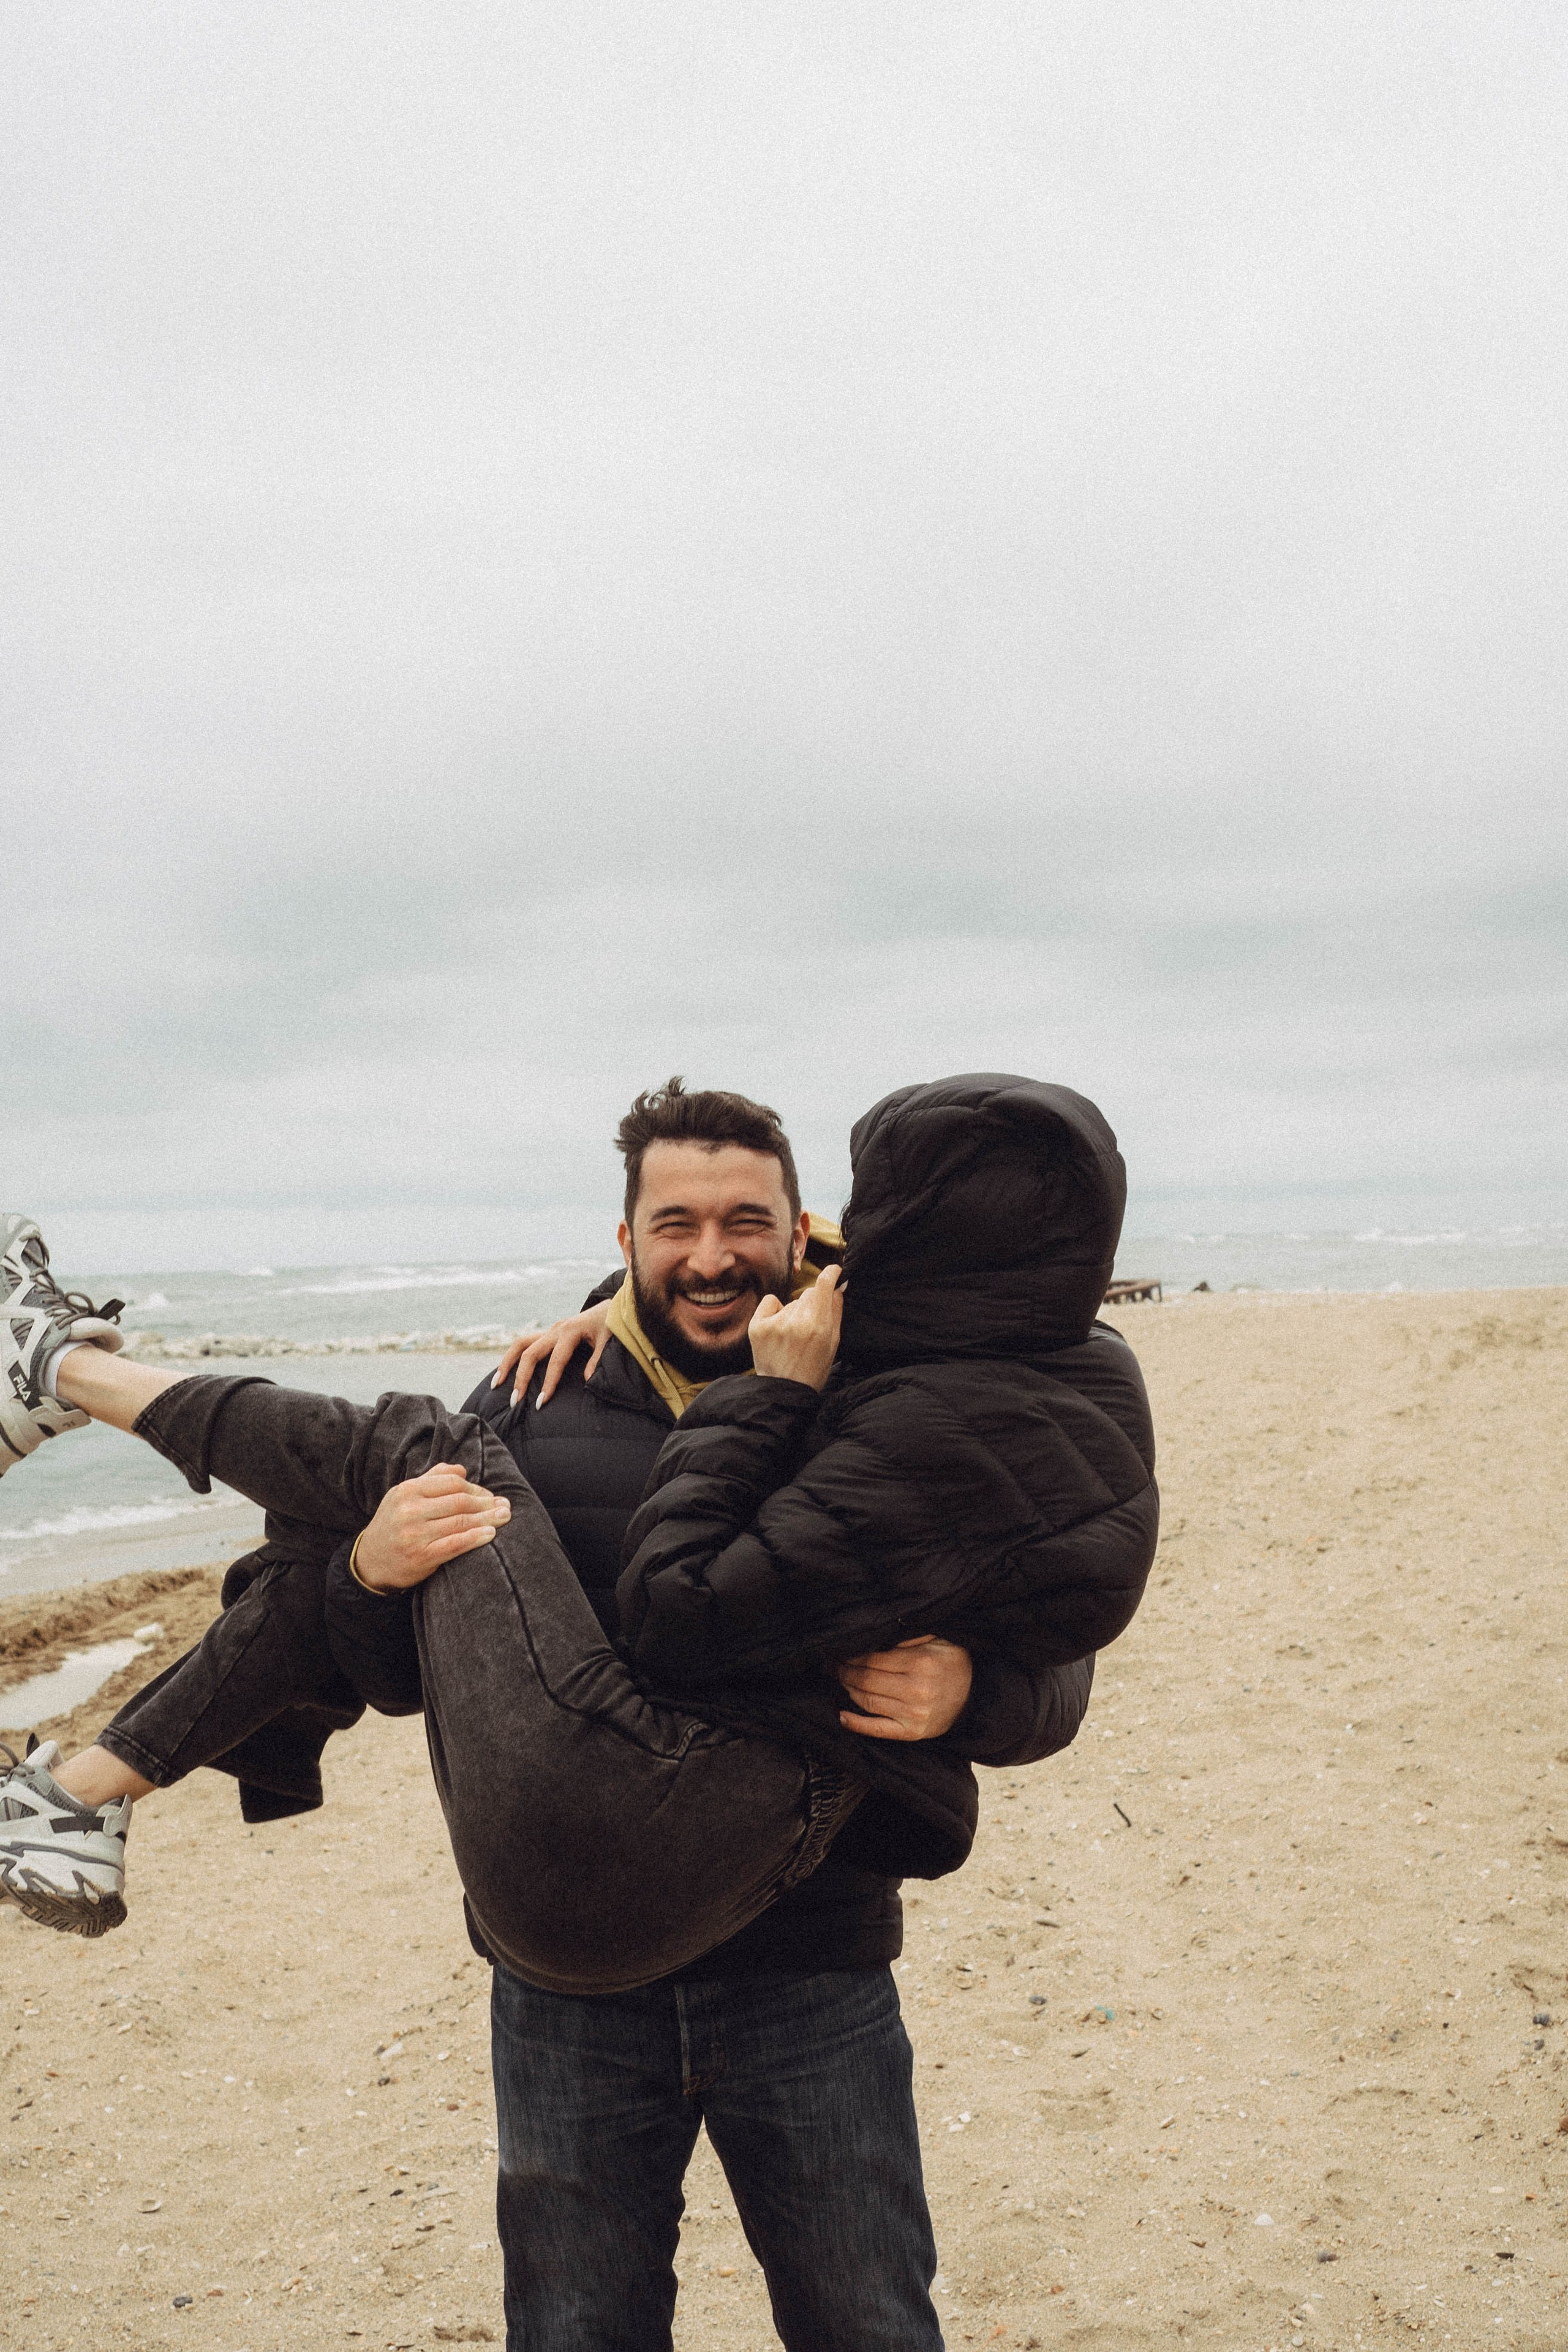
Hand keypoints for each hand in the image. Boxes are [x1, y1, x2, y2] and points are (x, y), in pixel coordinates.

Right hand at [353, 1464, 511, 1591]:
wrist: (369, 1562)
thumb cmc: (393, 1525)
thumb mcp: (404, 1496)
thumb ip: (432, 1479)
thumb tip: (462, 1470)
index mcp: (407, 1490)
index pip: (452, 1483)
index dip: (476, 1489)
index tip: (490, 1496)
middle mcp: (410, 1510)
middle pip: (460, 1502)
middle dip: (487, 1503)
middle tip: (505, 1506)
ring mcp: (415, 1534)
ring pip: (461, 1522)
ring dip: (488, 1519)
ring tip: (505, 1517)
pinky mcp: (421, 1556)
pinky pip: (455, 1544)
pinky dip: (475, 1538)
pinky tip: (490, 1535)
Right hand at [492, 1302, 612, 1406]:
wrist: (612, 1306)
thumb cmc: (611, 1323)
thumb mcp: (609, 1339)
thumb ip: (598, 1360)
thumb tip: (587, 1381)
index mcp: (570, 1331)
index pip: (556, 1361)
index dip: (548, 1383)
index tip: (540, 1403)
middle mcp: (556, 1329)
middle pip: (530, 1352)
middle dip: (520, 1378)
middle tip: (515, 1401)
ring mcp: (550, 1330)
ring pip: (520, 1344)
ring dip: (507, 1363)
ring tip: (496, 1384)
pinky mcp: (549, 1333)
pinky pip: (525, 1343)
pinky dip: (514, 1357)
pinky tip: (506, 1372)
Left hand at [748, 1263, 841, 1389]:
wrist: (784, 1389)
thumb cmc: (813, 1367)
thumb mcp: (833, 1341)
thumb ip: (836, 1310)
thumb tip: (838, 1285)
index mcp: (817, 1325)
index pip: (824, 1284)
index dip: (831, 1273)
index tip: (834, 1271)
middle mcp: (795, 1321)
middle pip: (808, 1293)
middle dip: (812, 1304)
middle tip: (810, 1326)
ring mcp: (774, 1323)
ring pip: (791, 1301)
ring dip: (794, 1311)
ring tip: (791, 1336)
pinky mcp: (756, 1325)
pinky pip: (771, 1301)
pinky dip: (774, 1310)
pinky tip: (777, 1329)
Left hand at [836, 1636, 973, 1741]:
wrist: (976, 1695)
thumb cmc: (952, 1662)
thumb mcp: (938, 1638)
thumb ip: (907, 1637)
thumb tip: (875, 1637)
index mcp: (921, 1663)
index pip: (873, 1659)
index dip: (852, 1656)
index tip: (840, 1651)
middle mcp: (916, 1690)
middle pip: (867, 1680)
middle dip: (844, 1671)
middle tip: (832, 1664)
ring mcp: (914, 1714)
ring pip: (868, 1701)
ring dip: (848, 1689)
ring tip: (839, 1679)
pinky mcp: (913, 1733)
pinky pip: (879, 1730)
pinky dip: (857, 1724)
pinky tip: (841, 1716)